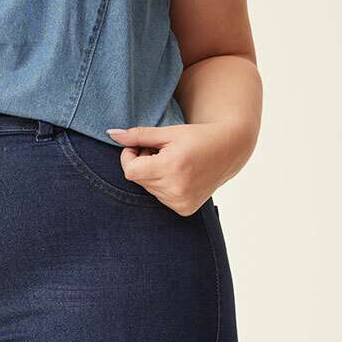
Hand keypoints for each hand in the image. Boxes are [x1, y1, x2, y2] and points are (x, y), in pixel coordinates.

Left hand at [106, 121, 250, 215]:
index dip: (129, 157)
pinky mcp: (184, 209)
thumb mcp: (167, 132)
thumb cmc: (197, 137)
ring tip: (172, 164)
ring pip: (149, 190)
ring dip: (153, 177)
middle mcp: (176, 188)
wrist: (229, 149)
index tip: (140, 147)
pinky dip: (164, 187)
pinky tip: (179, 177)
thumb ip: (138, 135)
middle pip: (139, 180)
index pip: (130, 171)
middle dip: (143, 165)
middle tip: (161, 153)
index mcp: (171, 167)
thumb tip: (111, 134)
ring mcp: (180, 202)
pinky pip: (161, 199)